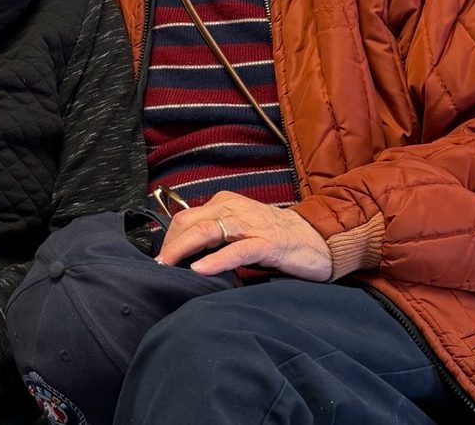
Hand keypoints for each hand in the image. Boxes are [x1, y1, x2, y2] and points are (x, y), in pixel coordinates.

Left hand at [156, 191, 331, 281]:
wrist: (316, 238)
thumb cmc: (273, 237)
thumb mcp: (238, 229)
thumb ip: (214, 235)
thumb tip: (182, 253)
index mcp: (224, 203)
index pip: (185, 218)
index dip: (168, 239)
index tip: (159, 259)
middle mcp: (233, 208)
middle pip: (190, 222)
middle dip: (169, 245)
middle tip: (158, 267)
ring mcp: (250, 225)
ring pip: (207, 232)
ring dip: (182, 249)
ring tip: (168, 265)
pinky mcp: (267, 243)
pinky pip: (236, 251)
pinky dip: (216, 260)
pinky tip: (200, 270)